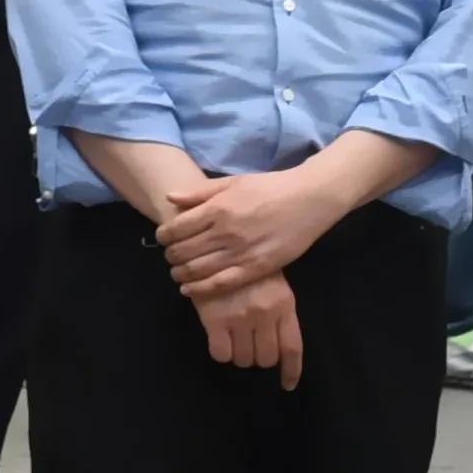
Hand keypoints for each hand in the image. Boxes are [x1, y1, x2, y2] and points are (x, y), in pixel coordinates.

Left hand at [161, 161, 333, 303]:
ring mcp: (240, 252)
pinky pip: (219, 284)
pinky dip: (199, 289)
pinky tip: (189, 290)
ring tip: (178, 273)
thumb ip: (200, 192)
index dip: (163, 236)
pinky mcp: (255, 268)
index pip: (176, 228)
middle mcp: (225, 231)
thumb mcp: (233, 182)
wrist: (309, 199)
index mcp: (217, 208)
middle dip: (170, 256)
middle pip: (182, 251)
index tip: (163, 238)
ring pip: (197, 270)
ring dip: (180, 274)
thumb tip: (170, 197)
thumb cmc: (270, 188)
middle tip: (170, 257)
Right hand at [196, 269, 305, 383]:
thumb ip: (279, 313)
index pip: (292, 348)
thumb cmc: (249, 268)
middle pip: (266, 359)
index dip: (291, 371)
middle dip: (259, 357)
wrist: (215, 246)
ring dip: (240, 355)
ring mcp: (239, 317)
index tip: (287, 385)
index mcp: (284, 304)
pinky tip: (220, 338)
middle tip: (251, 345)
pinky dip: (222, 352)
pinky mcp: (214, 319)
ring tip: (235, 338)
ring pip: (244, 359)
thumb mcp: (274, 286)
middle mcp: (264, 313)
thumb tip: (277, 347)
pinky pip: (221, 354)